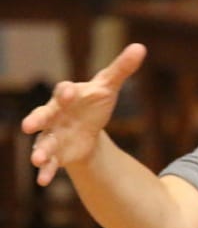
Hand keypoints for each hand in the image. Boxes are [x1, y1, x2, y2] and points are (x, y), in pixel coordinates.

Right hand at [22, 43, 146, 185]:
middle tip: (28, 125)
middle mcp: (54, 114)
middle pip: (43, 115)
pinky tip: (42, 180)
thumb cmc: (93, 101)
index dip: (65, 92)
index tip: (68, 93)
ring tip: (36, 160)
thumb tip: (139, 47)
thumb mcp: (108, 86)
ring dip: (39, 151)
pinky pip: (49, 163)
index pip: (64, 91)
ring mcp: (52, 134)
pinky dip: (46, 171)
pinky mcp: (57, 152)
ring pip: (43, 142)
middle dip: (36, 120)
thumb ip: (121, 69)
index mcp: (67, 96)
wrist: (87, 125)